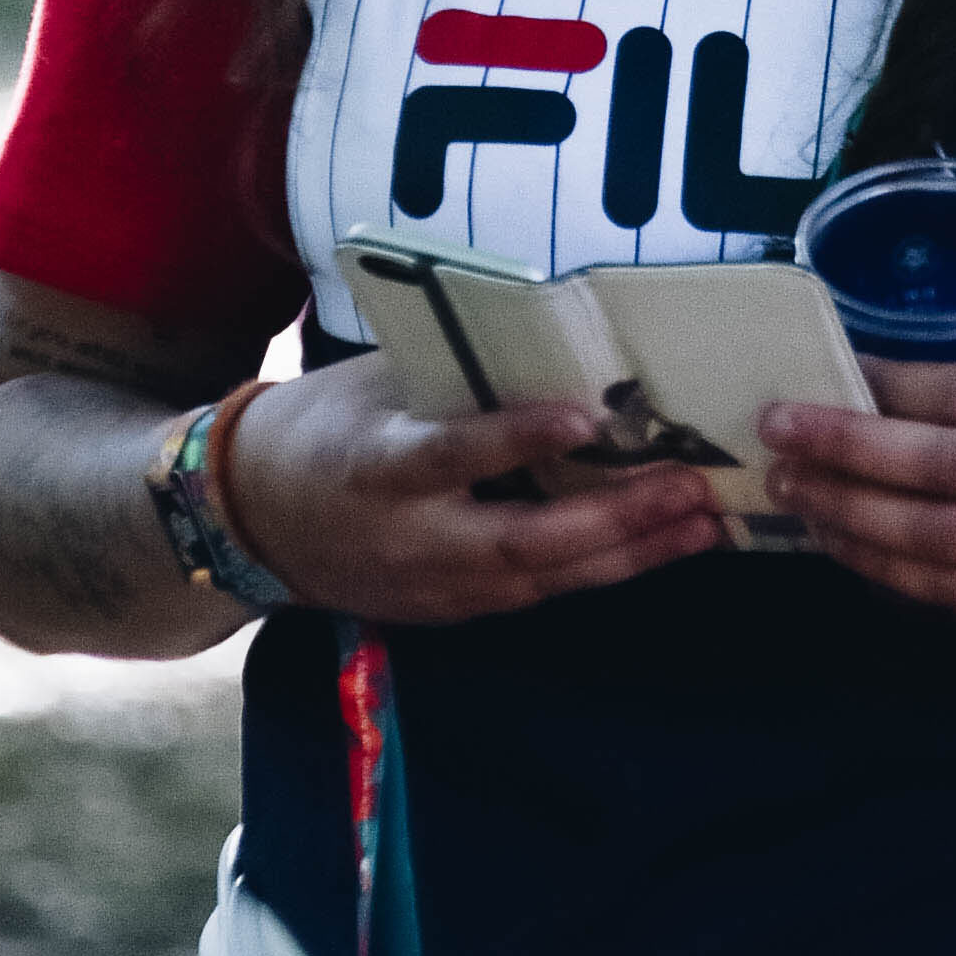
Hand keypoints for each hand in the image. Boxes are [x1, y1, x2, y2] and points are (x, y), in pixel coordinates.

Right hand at [224, 353, 721, 624]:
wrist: (251, 519)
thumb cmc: (323, 427)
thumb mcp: (375, 383)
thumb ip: (455, 378)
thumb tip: (556, 343)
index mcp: (377, 467)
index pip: (453, 455)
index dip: (516, 440)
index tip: (582, 418)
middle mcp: (409, 539)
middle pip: (522, 541)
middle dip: (614, 519)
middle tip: (691, 485)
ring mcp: (432, 586)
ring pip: (544, 579)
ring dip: (630, 555)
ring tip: (704, 522)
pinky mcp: (451, 612)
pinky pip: (538, 594)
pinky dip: (601, 572)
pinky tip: (660, 548)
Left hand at [761, 265, 955, 634]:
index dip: (886, 383)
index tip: (825, 363)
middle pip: (937, 470)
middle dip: (843, 450)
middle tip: (772, 430)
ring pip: (932, 541)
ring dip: (848, 517)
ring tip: (789, 488)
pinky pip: (953, 593)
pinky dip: (888, 573)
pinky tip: (843, 544)